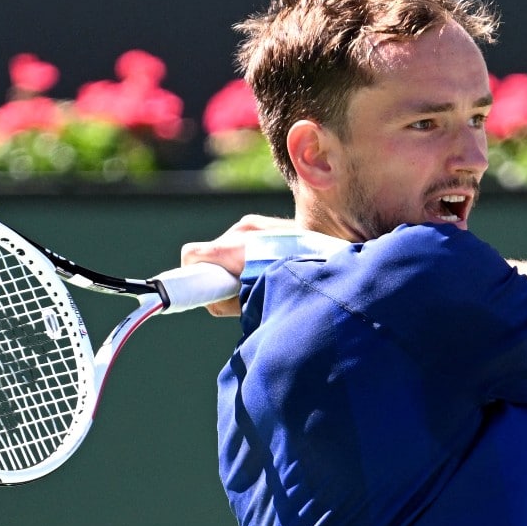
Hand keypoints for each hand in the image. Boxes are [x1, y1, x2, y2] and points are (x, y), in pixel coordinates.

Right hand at [179, 214, 296, 315]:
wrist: (338, 243)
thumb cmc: (299, 276)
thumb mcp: (260, 297)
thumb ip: (230, 302)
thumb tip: (212, 304)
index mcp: (235, 247)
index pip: (191, 255)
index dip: (188, 276)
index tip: (197, 291)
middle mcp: (241, 229)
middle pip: (210, 254)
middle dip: (218, 276)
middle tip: (240, 293)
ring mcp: (254, 223)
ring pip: (227, 247)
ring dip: (236, 266)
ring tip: (263, 279)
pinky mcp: (264, 222)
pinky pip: (244, 241)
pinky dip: (248, 256)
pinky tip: (270, 267)